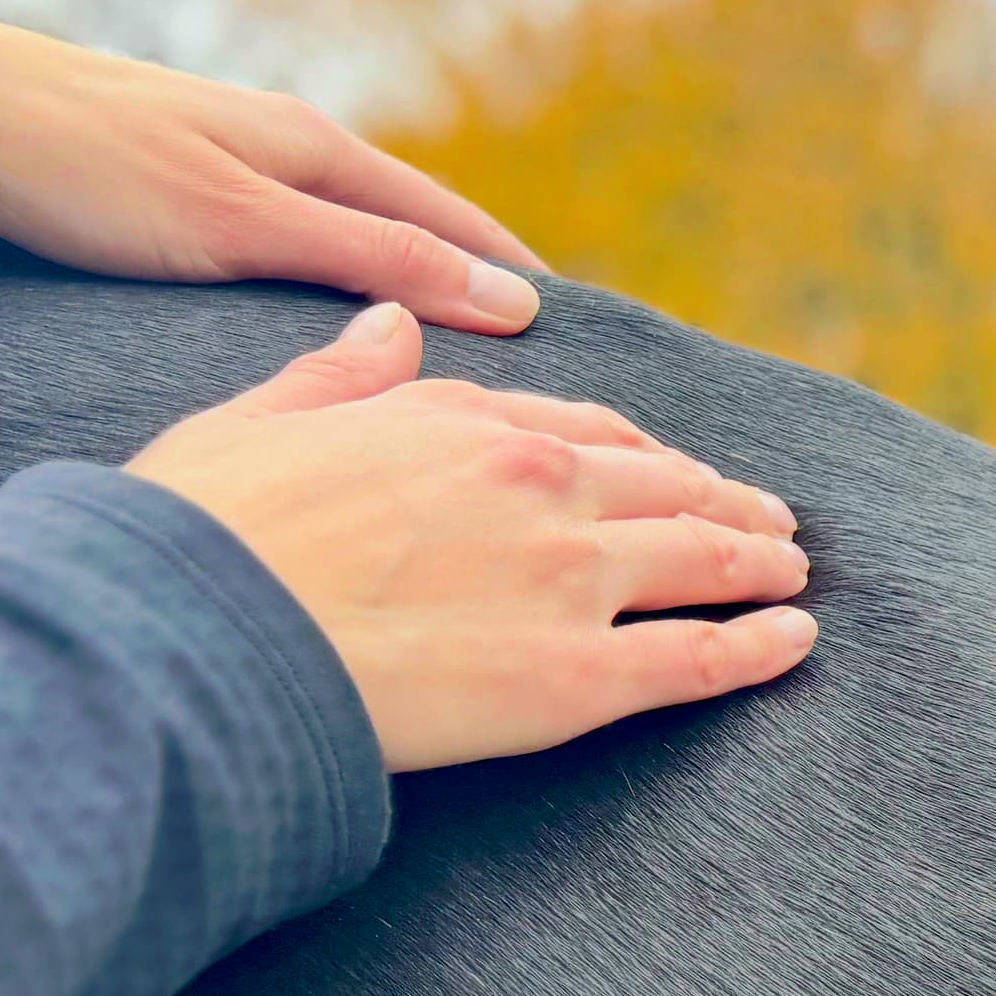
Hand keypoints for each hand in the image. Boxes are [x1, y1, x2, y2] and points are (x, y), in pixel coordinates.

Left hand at [0, 3, 549, 335]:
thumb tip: (512, 302)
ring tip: (431, 389)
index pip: (451, 225)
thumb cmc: (80, 163)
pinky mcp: (160, 217)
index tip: (579, 345)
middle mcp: (276, 160)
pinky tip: (310, 362)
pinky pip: (268, 277)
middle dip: (460, 302)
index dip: (513, 282)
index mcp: (312, 146)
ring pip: (333, 261)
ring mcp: (219, 184)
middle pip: (400, 240)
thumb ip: (375, 261)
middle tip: (518, 383)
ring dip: (383, 314)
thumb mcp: (245, 221)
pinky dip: (310, 318)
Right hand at [131, 304, 816, 771]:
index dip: (639, 450)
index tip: (671, 465)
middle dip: (723, 500)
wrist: (198, 638)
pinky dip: (761, 647)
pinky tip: (797, 640)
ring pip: (700, 556)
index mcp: (462, 422)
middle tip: (767, 520)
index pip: (582, 427)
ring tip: (792, 569)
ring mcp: (569, 577)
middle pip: (662, 486)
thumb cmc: (202, 538)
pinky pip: (699, 657)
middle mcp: (536, 484)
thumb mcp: (260, 422)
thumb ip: (340, 376)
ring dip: (758, 559)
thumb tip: (390, 320)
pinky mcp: (581, 676)